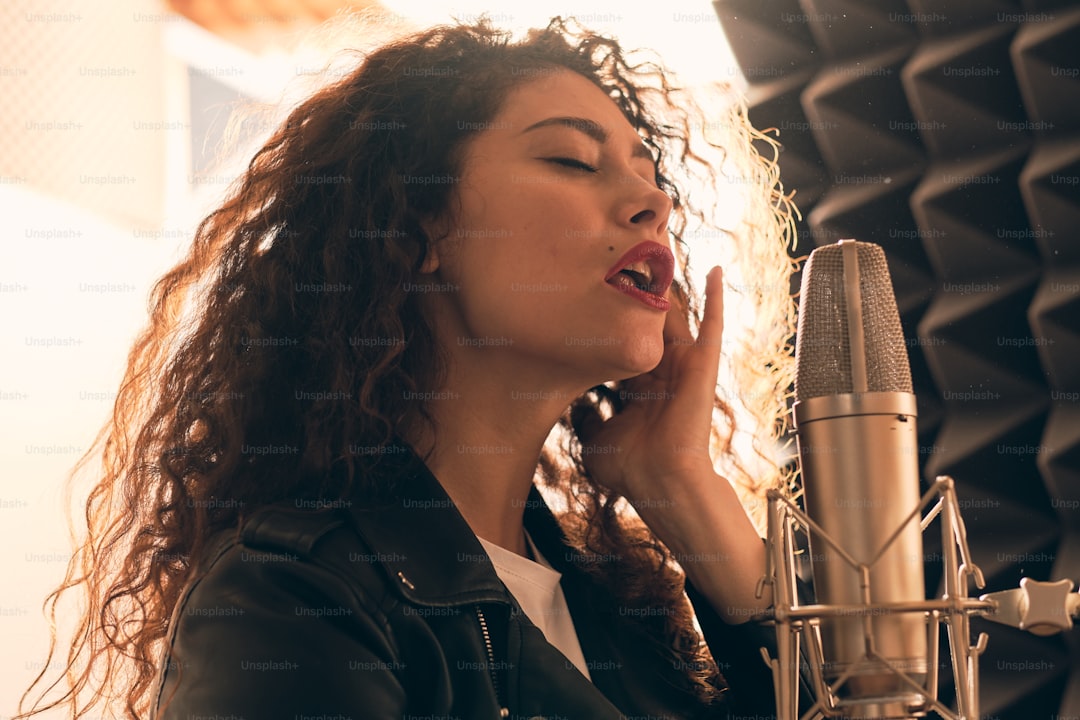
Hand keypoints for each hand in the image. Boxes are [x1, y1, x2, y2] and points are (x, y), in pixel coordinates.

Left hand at [576, 266, 770, 619]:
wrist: (660, 482)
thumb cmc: (630, 468)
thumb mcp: (594, 436)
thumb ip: (582, 418)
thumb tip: (557, 407)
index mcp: (637, 385)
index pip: (622, 340)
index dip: (607, 316)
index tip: (587, 290)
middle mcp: (661, 370)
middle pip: (648, 320)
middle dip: (637, 289)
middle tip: (622, 254)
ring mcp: (683, 366)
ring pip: (677, 315)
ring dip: (671, 284)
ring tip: (663, 247)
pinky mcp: (703, 366)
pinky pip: (713, 326)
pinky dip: (716, 299)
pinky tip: (716, 270)